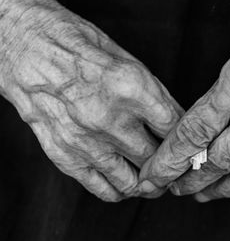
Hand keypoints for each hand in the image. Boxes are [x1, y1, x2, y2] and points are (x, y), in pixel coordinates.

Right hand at [0, 0, 182, 200]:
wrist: (30, 50)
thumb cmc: (81, 49)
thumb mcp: (130, 62)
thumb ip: (157, 98)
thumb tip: (178, 124)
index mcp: (132, 89)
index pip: (175, 130)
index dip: (186, 140)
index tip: (188, 145)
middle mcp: (110, 119)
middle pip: (157, 159)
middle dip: (170, 165)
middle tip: (174, 164)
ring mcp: (86, 142)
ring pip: (134, 183)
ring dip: (148, 184)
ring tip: (153, 177)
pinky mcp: (66, 156)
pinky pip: (103, 189)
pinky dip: (120, 191)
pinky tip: (126, 181)